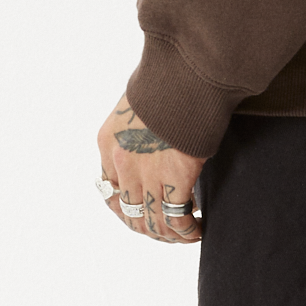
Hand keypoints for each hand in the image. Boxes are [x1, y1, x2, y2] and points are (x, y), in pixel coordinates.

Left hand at [96, 92, 204, 244]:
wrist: (187, 70)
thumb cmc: (168, 77)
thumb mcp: (137, 101)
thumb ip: (136, 128)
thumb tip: (149, 142)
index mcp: (108, 142)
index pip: (109, 191)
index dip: (127, 209)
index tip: (144, 213)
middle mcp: (121, 163)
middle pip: (130, 213)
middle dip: (149, 228)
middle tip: (167, 230)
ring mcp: (146, 173)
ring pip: (153, 223)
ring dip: (169, 235)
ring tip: (185, 234)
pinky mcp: (176, 178)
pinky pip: (177, 219)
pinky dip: (187, 231)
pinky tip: (197, 227)